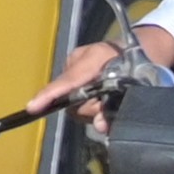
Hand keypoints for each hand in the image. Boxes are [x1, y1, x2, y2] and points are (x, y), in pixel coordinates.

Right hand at [32, 23, 173, 115]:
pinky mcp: (75, 68)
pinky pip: (75, 92)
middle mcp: (80, 60)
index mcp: (94, 58)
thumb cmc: (139, 65)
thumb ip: (115, 107)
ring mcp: (76, 63)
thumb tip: (99, 126)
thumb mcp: (134, 87)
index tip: (32, 107)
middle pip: (71, 98)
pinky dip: (88, 99)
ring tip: (108, 98)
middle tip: (108, 106)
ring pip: (74, 99)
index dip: (49, 96)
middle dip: (89, 109)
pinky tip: (100, 95)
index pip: (67, 81)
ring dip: (91, 106)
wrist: (140, 47)